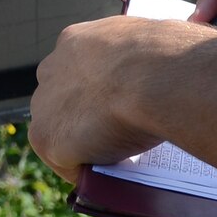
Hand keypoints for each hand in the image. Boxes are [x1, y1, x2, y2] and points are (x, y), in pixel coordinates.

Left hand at [29, 15, 212, 183]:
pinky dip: (85, 171)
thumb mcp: (153, 48)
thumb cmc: (172, 57)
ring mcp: (44, 104)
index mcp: (76, 40)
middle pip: (61, 102)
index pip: (79, 73)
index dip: (97, 93)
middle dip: (84, 118)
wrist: (158, 73)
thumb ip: (143, 61)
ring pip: (60, 132)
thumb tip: (167, 75)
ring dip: (83, 146)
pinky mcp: (46, 137)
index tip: (118, 107)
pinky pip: (64, 163)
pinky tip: (108, 175)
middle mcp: (52, 68)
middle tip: (116, 136)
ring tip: (116, 161)